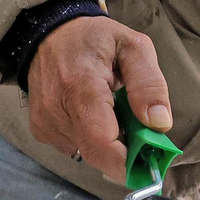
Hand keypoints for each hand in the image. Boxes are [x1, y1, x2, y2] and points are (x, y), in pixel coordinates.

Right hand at [26, 15, 170, 180]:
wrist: (47, 33)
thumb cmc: (95, 38)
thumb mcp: (133, 46)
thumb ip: (149, 83)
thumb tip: (159, 124)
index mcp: (82, 86)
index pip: (101, 143)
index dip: (127, 163)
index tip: (149, 166)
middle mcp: (56, 110)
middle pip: (97, 152)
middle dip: (124, 151)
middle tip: (138, 129)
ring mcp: (45, 122)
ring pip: (87, 152)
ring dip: (107, 141)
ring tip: (110, 110)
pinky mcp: (40, 130)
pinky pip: (74, 146)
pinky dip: (89, 137)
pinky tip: (91, 113)